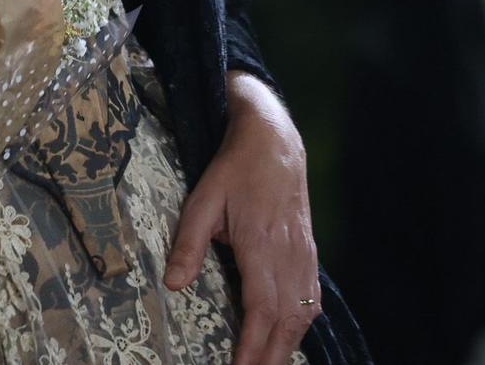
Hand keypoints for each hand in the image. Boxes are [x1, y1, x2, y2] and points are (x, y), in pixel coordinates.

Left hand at [164, 72, 319, 364]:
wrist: (274, 142)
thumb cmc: (234, 171)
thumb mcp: (202, 200)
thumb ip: (188, 244)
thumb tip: (173, 285)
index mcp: (260, 245)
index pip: (261, 309)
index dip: (253, 345)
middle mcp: (289, 256)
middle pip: (286, 321)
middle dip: (271, 356)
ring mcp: (304, 255)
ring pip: (303, 313)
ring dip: (288, 345)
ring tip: (268, 364)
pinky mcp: (310, 251)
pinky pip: (312, 297)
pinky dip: (302, 323)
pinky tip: (290, 335)